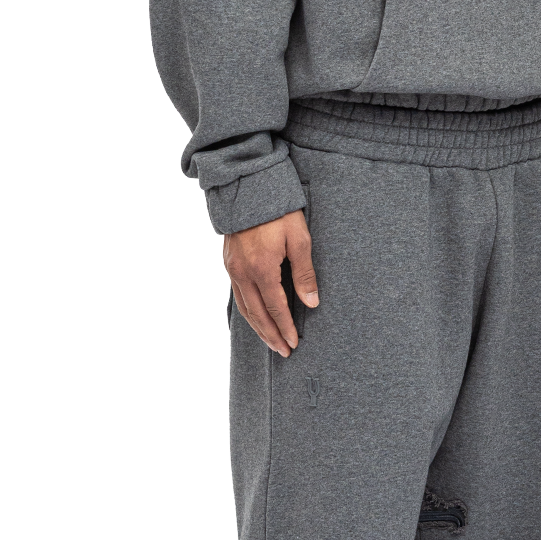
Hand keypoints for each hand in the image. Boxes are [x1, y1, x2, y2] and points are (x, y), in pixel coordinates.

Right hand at [224, 210, 318, 356]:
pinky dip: (247, 310)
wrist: (249, 188)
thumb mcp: (299, 239)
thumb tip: (311, 302)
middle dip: (271, 335)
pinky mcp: (229, 262)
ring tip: (270, 341)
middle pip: (257, 314)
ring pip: (244, 307)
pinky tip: (254, 316)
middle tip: (283, 351)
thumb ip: (304, 273)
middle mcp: (243, 272)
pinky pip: (237, 294)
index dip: (285, 328)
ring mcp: (232, 268)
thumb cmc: (278, 210)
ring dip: (257, 327)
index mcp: (262, 268)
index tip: (294, 343)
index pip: (276, 308)